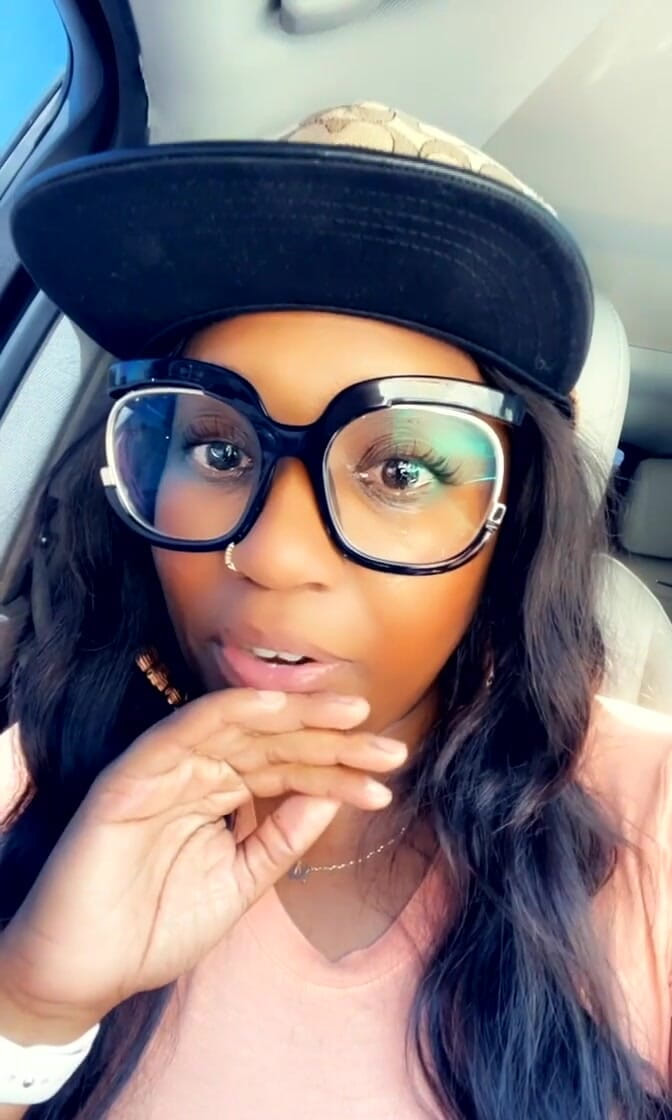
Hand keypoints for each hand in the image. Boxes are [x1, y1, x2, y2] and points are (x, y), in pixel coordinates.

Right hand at [0, 689, 405, 1034]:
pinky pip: (182, 734)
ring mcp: (166, 770)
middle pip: (274, 743)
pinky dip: (227, 715)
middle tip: (389, 744)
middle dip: (333, 740)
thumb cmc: (155, 928)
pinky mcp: (131, 777)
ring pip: (240, 729)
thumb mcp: (238, 884)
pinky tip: (274, 708)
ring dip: (297, 718)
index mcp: (222, 794)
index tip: (388, 773)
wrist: (86, 974)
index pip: (289, 769)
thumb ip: (279, 838)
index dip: (339, 768)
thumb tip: (330, 795)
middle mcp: (198, 773)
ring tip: (352, 715)